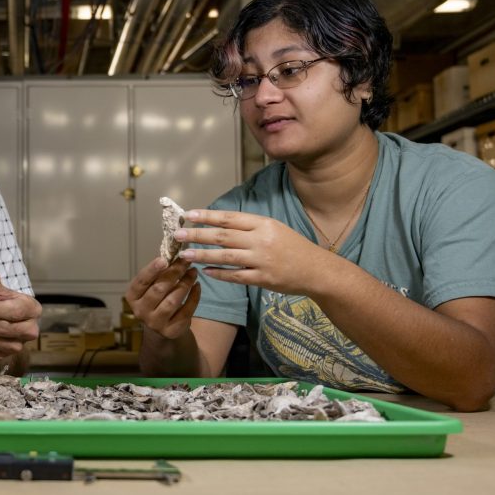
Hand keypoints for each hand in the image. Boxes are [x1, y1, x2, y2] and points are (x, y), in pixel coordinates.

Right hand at [125, 257, 200, 339]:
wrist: (163, 327)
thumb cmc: (157, 298)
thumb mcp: (152, 286)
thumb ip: (159, 273)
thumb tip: (174, 253)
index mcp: (132, 296)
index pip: (141, 281)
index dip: (152, 269)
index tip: (164, 259)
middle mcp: (140, 311)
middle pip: (159, 289)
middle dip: (174, 273)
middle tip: (186, 261)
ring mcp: (155, 323)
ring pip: (173, 301)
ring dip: (185, 284)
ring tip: (194, 272)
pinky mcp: (171, 331)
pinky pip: (186, 311)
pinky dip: (193, 297)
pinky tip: (197, 286)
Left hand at [177, 209, 328, 295]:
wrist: (317, 270)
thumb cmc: (293, 247)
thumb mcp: (274, 228)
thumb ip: (250, 226)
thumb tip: (220, 222)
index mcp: (263, 224)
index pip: (229, 218)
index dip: (207, 216)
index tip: (188, 215)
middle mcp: (261, 240)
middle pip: (222, 236)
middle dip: (197, 235)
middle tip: (177, 234)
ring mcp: (261, 260)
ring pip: (225, 256)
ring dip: (202, 254)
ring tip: (184, 254)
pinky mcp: (262, 279)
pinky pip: (235, 276)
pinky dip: (219, 273)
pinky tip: (205, 271)